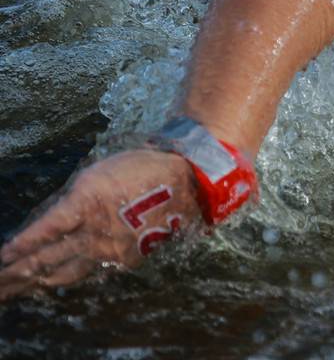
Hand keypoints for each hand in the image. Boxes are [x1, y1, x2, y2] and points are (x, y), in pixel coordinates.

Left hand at [0, 149, 200, 299]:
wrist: (188, 182)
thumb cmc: (142, 168)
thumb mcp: (98, 174)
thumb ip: (73, 200)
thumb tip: (50, 221)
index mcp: (87, 205)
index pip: (45, 231)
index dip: (21, 246)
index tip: (2, 256)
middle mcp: (96, 233)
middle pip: (47, 259)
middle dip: (16, 274)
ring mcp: (111, 250)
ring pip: (65, 272)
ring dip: (35, 282)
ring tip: (13, 291)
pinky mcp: (126, 259)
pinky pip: (90, 269)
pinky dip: (66, 276)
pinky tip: (51, 281)